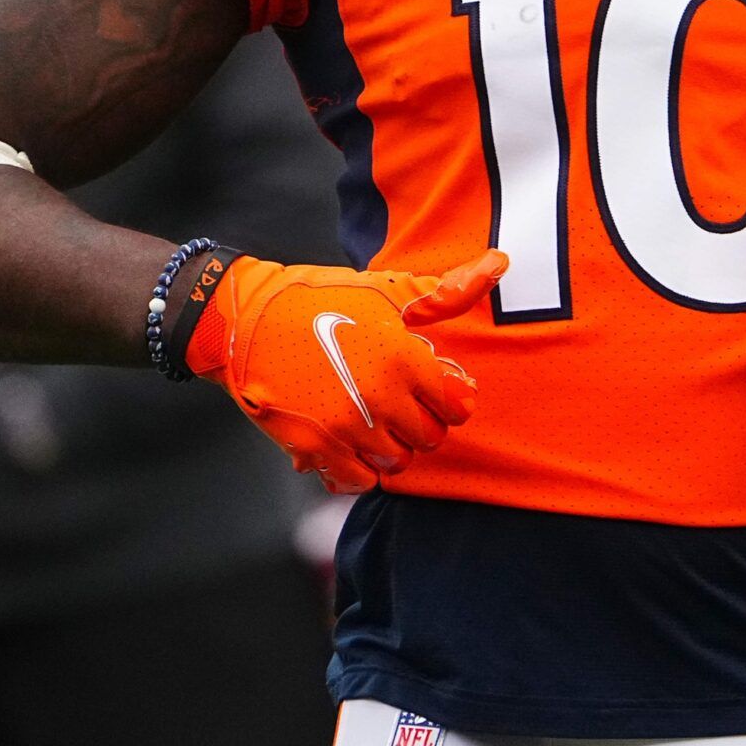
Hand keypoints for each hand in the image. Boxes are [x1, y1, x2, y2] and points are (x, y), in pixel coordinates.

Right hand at [188, 250, 505, 491]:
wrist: (245, 320)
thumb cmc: (323, 299)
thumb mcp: (386, 289)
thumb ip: (446, 291)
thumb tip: (500, 265)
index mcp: (403, 357)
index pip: (455, 405)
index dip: (448, 398)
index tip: (433, 390)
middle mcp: (380, 396)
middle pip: (429, 438)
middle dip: (421, 423)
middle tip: (401, 405)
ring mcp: (346, 426)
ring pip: (397, 463)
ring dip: (392, 447)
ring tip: (375, 422)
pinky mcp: (314, 448)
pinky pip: (358, 481)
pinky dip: (360, 469)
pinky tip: (350, 443)